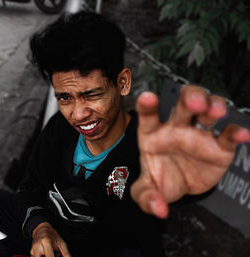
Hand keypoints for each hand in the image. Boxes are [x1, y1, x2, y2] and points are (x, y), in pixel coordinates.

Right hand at [30, 222, 70, 256]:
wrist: (42, 229)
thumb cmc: (51, 235)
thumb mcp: (61, 243)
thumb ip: (65, 252)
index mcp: (46, 242)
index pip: (49, 256)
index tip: (57, 256)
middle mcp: (38, 246)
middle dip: (48, 256)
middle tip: (53, 254)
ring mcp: (33, 250)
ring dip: (44, 256)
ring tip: (49, 253)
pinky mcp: (31, 253)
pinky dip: (41, 256)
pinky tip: (44, 254)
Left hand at [131, 85, 249, 218]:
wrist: (182, 186)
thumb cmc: (162, 179)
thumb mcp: (147, 190)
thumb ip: (146, 197)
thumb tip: (158, 208)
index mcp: (153, 133)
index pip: (149, 115)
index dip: (148, 105)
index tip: (147, 98)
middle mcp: (176, 128)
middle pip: (183, 103)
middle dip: (190, 97)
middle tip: (194, 103)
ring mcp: (198, 134)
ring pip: (208, 110)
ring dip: (213, 105)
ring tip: (214, 111)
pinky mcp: (218, 146)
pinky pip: (227, 135)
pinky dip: (235, 132)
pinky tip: (240, 134)